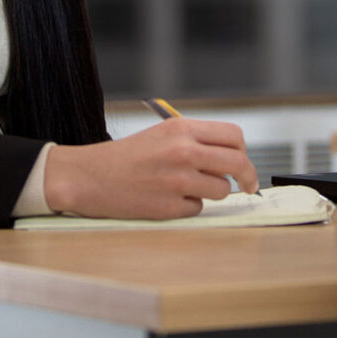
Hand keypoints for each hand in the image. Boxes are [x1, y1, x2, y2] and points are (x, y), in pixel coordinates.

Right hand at [42, 119, 258, 218]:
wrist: (88, 177)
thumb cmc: (126, 156)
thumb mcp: (162, 134)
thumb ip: (196, 141)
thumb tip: (233, 156)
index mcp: (181, 129)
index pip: (234, 136)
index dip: (243, 150)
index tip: (243, 162)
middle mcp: (183, 152)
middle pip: (238, 163)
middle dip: (248, 177)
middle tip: (248, 186)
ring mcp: (177, 181)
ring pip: (221, 190)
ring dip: (210, 191)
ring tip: (183, 186)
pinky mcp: (168, 207)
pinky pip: (197, 208)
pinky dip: (188, 206)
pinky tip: (165, 198)